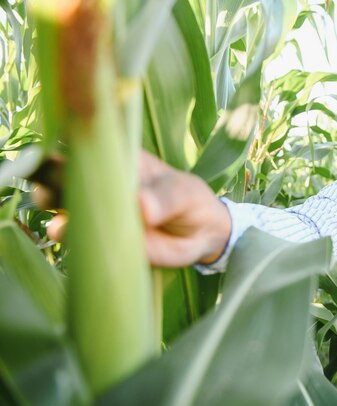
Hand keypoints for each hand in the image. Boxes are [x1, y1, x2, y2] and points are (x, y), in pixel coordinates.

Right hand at [47, 151, 231, 267]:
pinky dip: (70, 239)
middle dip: (47, 182)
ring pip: (61, 209)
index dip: (63, 148)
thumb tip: (141, 206)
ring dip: (54, 214)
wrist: (202, 234)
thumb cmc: (189, 199)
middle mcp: (101, 183)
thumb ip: (164, 199)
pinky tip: (73, 240)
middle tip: (50, 194)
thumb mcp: (183, 194)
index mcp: (118, 160)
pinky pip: (78, 239)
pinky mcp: (102, 239)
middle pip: (60, 177)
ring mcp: (98, 211)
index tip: (50, 158)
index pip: (83, 147)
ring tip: (63, 223)